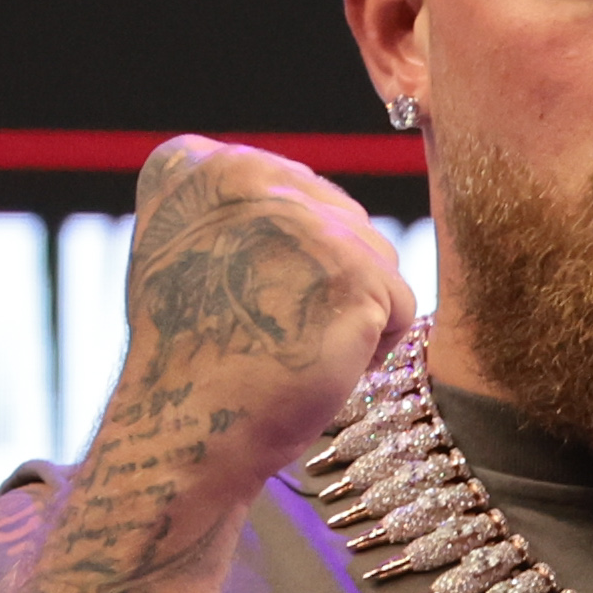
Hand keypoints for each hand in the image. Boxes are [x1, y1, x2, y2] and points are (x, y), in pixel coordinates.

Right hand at [111, 138, 416, 474]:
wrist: (189, 427)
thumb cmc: (194, 353)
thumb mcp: (191, 248)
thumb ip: (244, 205)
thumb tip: (311, 190)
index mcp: (200, 164)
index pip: (296, 191)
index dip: (280, 257)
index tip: (226, 295)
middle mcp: (250, 176)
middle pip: (344, 219)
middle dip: (323, 282)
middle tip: (263, 326)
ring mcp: (305, 222)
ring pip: (379, 259)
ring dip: (353, 312)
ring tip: (289, 343)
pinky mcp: (355, 273)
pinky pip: (402, 306)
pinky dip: (373, 347)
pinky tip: (318, 363)